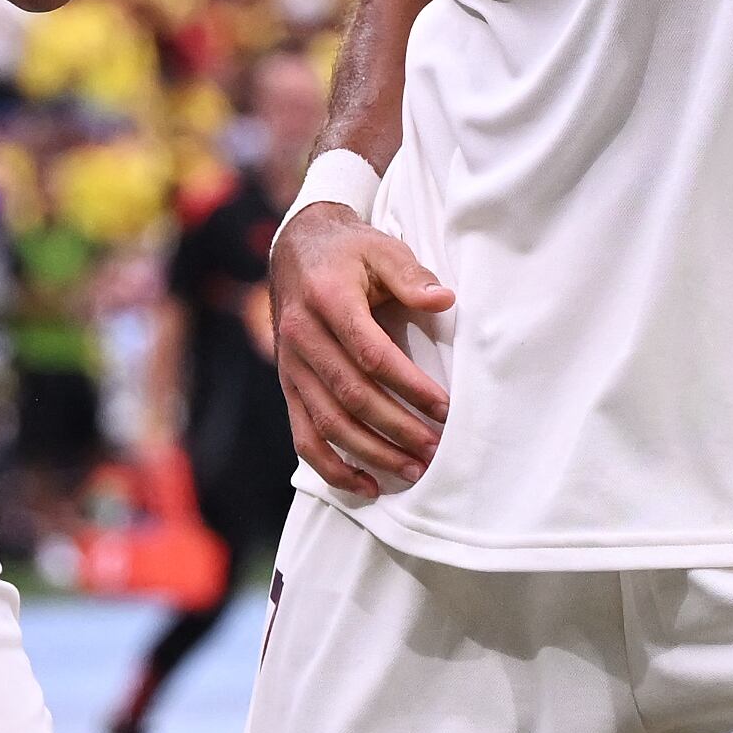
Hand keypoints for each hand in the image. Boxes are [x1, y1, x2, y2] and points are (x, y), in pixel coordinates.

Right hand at [267, 201, 454, 497]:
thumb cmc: (350, 251)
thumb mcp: (382, 249)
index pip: (371, 355)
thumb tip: (444, 300)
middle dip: (396, 428)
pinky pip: (303, 436)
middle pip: (351, 396)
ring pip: (328, 422)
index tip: (444, 407)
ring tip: (413, 470)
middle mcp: (302, 336)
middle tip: (435, 449)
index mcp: (327, 299)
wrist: (297, 249)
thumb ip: (412, 276)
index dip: (409, 386)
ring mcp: (290, 366)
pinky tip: (366, 483)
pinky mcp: (288, 386)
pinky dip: (331, 466)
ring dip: (371, 453)